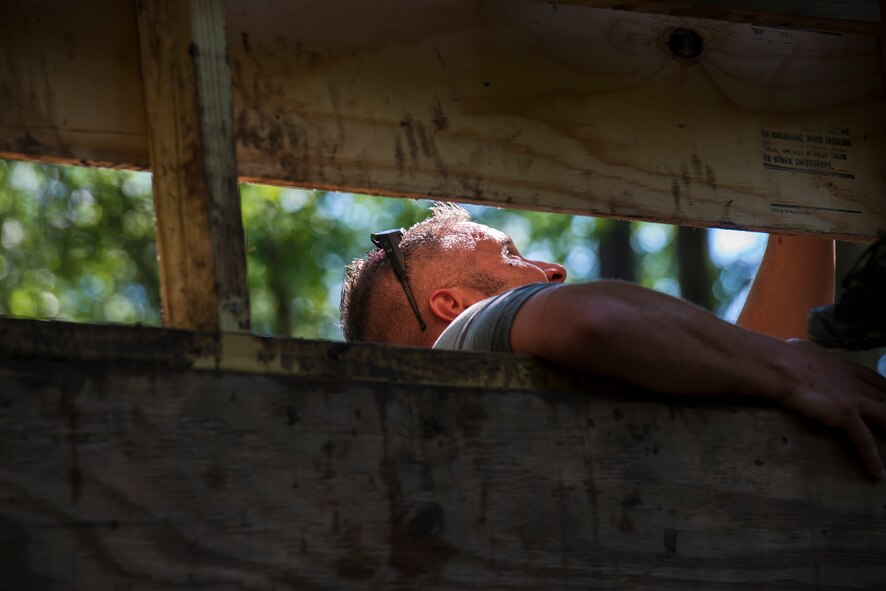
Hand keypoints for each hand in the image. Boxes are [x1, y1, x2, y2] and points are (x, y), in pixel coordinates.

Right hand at [778, 339, 885, 479]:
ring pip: (885, 414)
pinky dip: (872, 458)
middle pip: (884, 394)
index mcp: (841, 365)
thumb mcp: (802, 351)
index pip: (871, 378)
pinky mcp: (846, 415)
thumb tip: (800, 354)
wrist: (780, 366)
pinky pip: (863, 440)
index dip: (884, 387)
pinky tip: (878, 473)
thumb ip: (809, 356)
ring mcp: (853, 398)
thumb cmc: (782, 356)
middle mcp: (852, 381)